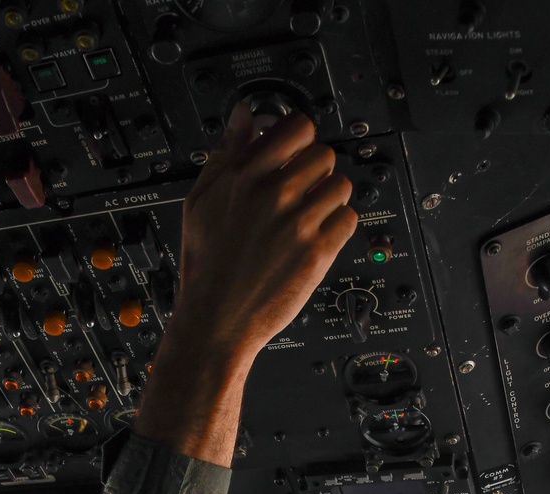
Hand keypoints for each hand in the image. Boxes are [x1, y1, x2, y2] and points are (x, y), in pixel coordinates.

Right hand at [170, 104, 357, 371]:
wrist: (216, 321)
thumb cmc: (206, 266)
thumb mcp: (201, 201)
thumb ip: (227, 153)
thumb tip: (243, 115)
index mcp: (246, 175)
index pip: (297, 126)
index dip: (300, 138)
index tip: (295, 152)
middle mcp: (274, 194)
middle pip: (324, 154)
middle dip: (316, 170)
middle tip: (303, 191)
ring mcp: (298, 223)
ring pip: (341, 185)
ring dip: (330, 198)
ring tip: (311, 216)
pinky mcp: (317, 252)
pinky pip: (348, 220)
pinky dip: (338, 227)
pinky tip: (317, 237)